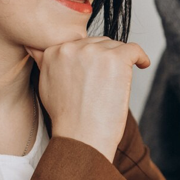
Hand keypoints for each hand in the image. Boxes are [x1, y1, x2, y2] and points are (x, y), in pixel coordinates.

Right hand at [29, 37, 149, 160]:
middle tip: (107, 82)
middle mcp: (72, 47)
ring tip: (119, 82)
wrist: (81, 137)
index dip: (90, 58)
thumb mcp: (45, 85)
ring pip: (115, 46)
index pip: (79, 43)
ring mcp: (95, 52)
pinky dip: (141, 57)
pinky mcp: (116, 59)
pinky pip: (134, 49)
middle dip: (104, 59)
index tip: (97, 72)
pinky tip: (143, 64)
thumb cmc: (67, 117)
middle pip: (98, 42)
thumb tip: (35, 47)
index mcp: (54, 51)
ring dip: (120, 62)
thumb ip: (44, 62)